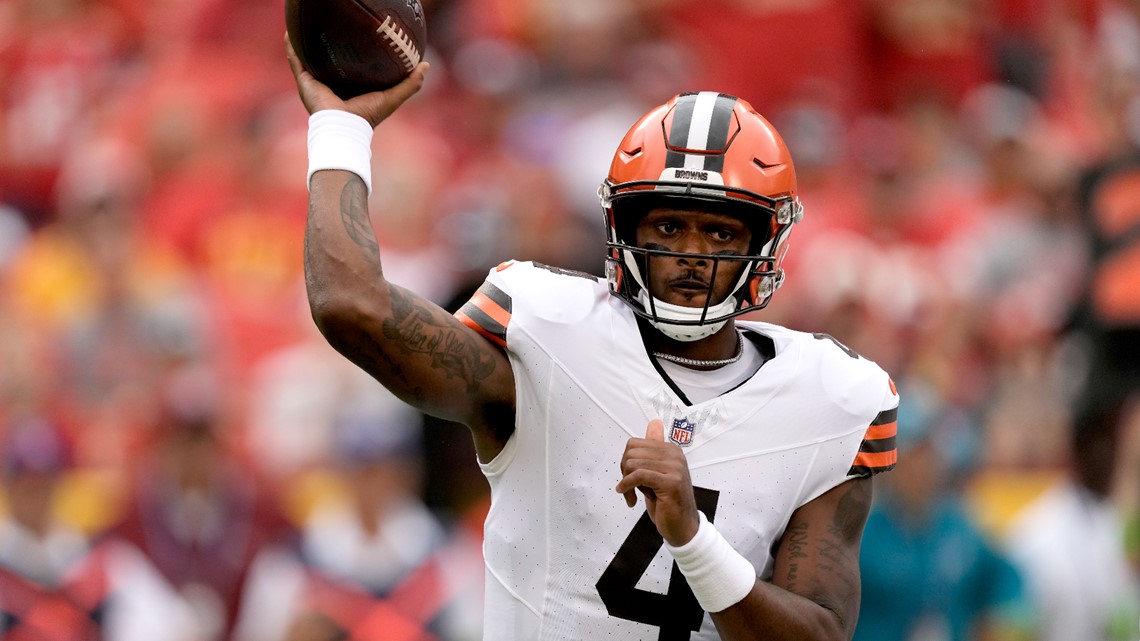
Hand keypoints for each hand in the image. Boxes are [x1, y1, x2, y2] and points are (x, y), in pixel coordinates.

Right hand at [284, 32, 428, 127]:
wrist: (344, 128)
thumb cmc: (367, 116)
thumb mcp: (392, 97)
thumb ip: (409, 84)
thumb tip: (425, 65)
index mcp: (350, 87)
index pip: (350, 67)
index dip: (353, 52)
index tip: (358, 37)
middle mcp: (331, 85)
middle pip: (328, 60)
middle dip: (327, 44)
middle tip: (331, 25)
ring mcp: (315, 83)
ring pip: (308, 58)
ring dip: (305, 43)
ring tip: (305, 25)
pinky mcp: (304, 82)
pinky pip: (295, 60)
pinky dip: (291, 47)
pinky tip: (288, 32)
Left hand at [615, 419, 699, 545]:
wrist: (682, 526)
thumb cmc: (667, 501)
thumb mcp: (656, 473)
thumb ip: (653, 450)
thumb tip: (654, 423)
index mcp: (671, 449)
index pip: (634, 444)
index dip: (626, 461)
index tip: (629, 476)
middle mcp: (675, 455)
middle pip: (631, 452)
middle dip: (624, 471)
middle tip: (628, 487)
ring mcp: (675, 468)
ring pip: (633, 464)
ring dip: (626, 483)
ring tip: (632, 495)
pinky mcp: (671, 482)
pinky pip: (639, 476)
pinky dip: (628, 486)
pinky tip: (629, 498)